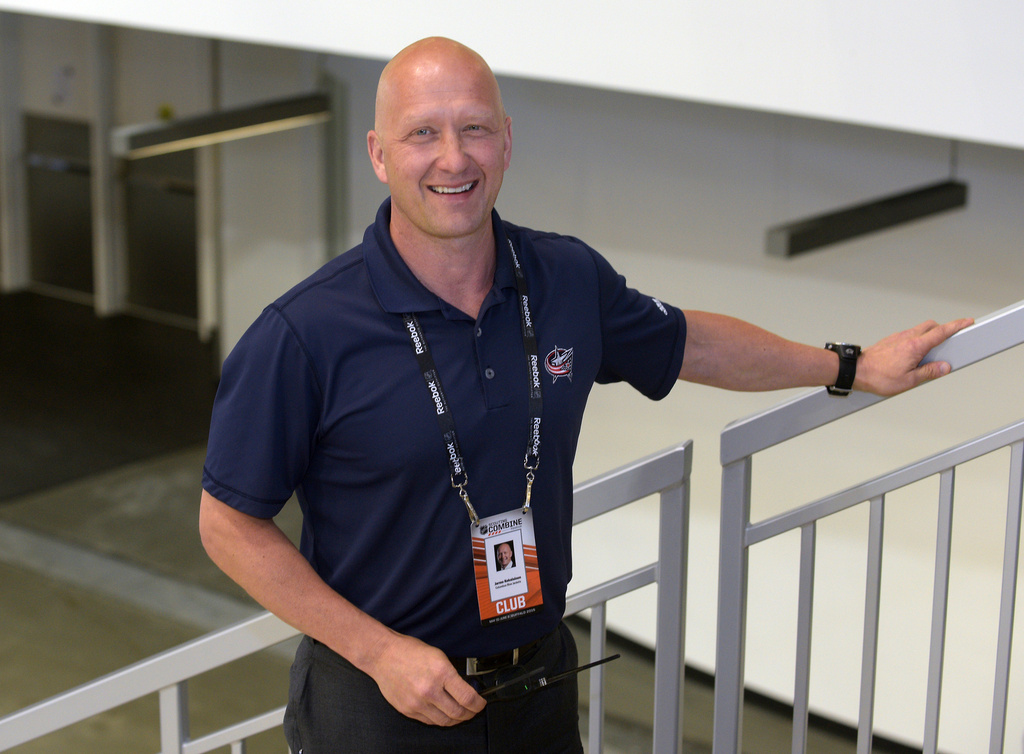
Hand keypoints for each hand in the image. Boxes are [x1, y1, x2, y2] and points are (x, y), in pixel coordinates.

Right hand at [364, 630, 485, 725]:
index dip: (478, 704)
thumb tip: (466, 690)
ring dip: (456, 720)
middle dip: (470, 714)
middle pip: (458, 713)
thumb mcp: (438, 655)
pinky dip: (439, 719)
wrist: (383, 655)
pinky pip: (429, 721)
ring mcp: (417, 703)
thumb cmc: (409, 651)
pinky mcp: (408, 710)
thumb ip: (452, 674)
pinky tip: (442, 712)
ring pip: (444, 721)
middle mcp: (430, 690)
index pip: (467, 697)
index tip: (481, 703)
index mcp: (441, 672)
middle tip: (473, 710)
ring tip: (460, 714)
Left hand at [854, 318, 973, 396]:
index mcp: (915, 346)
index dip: (956, 326)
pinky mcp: (891, 340)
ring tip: (931, 353)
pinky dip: (917, 340)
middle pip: (931, 326)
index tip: (967, 322)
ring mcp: (898, 337)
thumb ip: (929, 372)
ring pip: (919, 330)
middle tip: (951, 340)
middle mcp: (907, 337)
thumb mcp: (909, 381)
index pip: (941, 332)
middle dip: (944, 330)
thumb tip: (944, 367)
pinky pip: (909, 335)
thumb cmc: (878, 377)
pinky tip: (915, 354)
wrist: (856, 371)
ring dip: (929, 336)